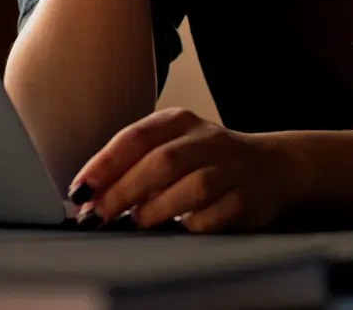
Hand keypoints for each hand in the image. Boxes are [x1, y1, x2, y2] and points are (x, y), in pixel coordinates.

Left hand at [68, 108, 299, 232]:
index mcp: (177, 120)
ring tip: (132, 223)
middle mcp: (204, 139)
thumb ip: (135, 162)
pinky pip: (217, 216)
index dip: (105, 164)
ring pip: (191, 187)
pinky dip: (192, 225)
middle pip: (160, 162)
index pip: (135, 137)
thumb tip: (90, 193)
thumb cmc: (204, 159)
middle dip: (122, 190)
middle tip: (96, 214)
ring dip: (156, 209)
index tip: (80, 188)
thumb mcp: (171, 145)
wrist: (272, 167)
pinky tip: (175, 231)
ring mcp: (230, 167)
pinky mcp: (248, 199)